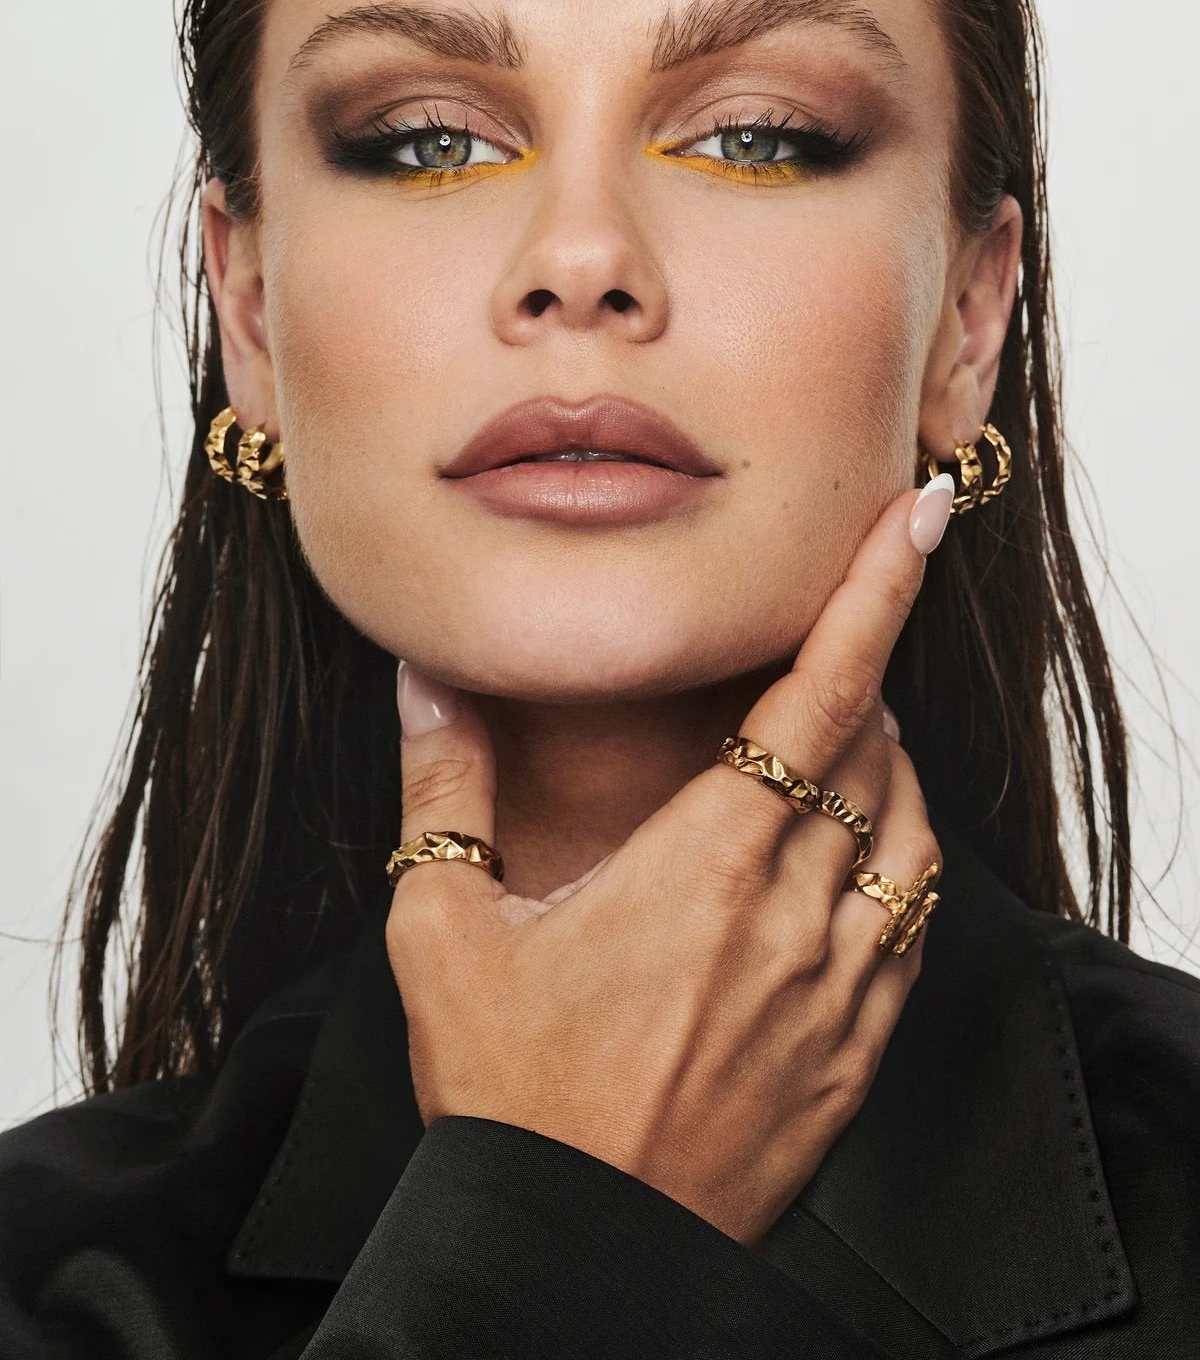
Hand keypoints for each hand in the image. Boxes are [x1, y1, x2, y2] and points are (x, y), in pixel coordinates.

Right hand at [385, 480, 951, 1247]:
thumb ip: (444, 785)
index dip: (872, 596)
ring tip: (843, 745)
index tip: (911, 520)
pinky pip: (912, 931)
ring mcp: (836, 989)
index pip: (819, 697)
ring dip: (888, 771)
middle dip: (860, 681)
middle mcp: (792, 913)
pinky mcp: (854, 1056)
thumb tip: (426, 676)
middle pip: (873, 753)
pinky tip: (857, 866)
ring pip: (909, 837)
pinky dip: (899, 869)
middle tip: (822, 650)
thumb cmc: (509, 1092)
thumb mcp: (443, 927)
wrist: (570, 1246)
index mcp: (704, 864)